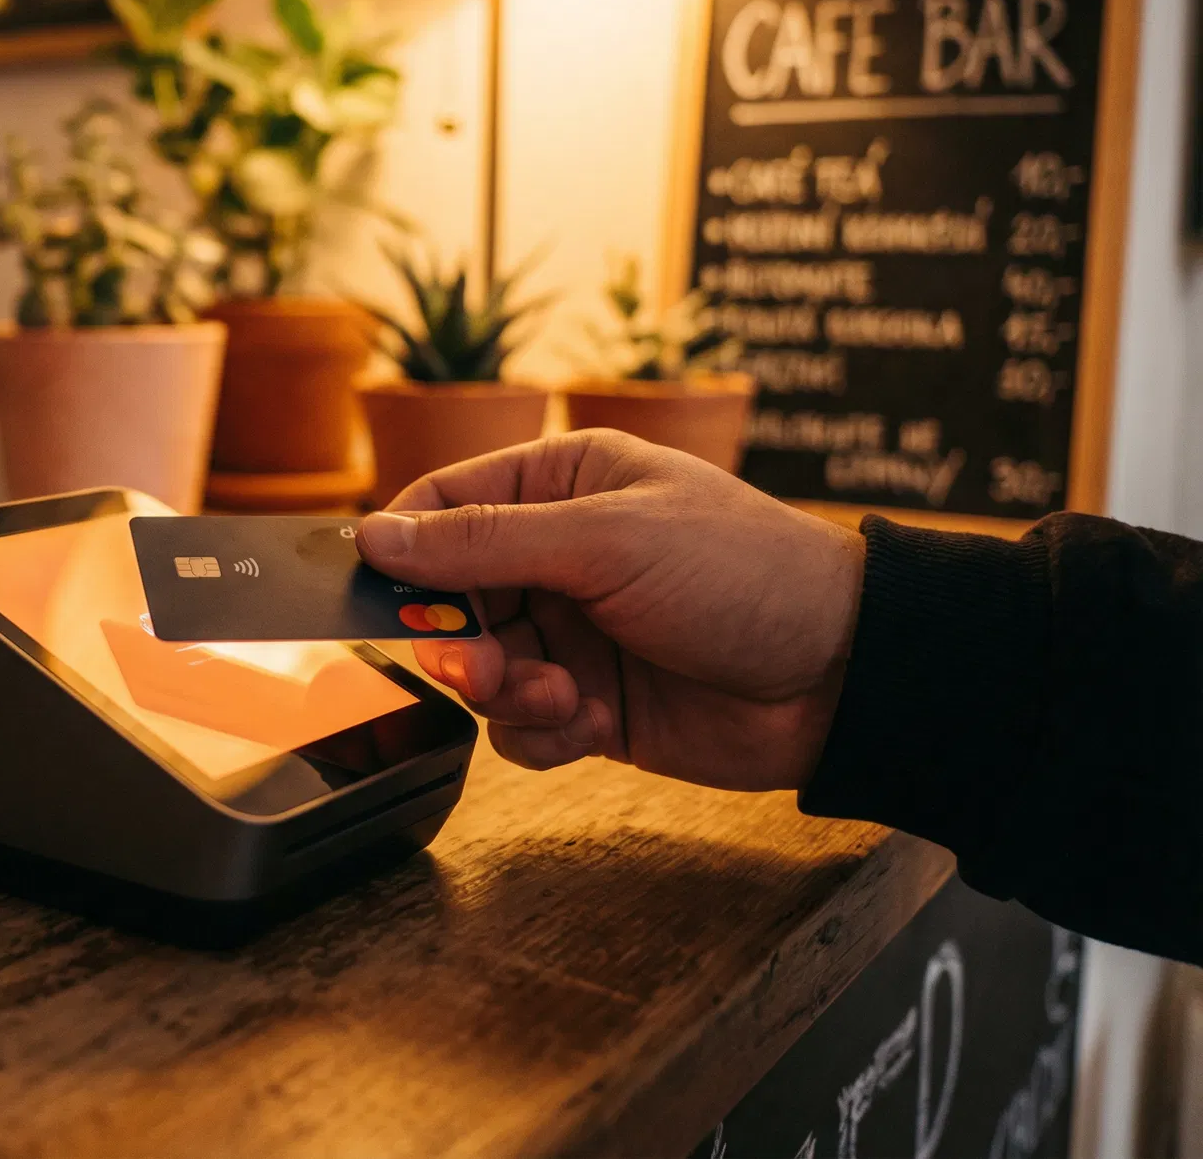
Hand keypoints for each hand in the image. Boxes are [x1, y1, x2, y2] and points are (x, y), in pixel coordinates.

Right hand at [356, 429, 866, 792]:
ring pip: (480, 670)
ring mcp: (573, 633)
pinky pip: (522, 727)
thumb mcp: (606, 539)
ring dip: (506, 693)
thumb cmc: (743, 572)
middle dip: (457, 640)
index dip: (401, 548)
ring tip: (564, 697)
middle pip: (449, 599)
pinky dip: (542, 733)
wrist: (843, 676)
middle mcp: (557, 556)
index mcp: (560, 484)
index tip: (374, 592)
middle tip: (479, 666)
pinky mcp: (591, 704)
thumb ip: (484, 542)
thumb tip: (374, 536)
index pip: (443, 505)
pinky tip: (593, 724)